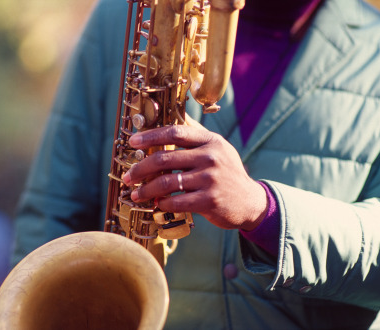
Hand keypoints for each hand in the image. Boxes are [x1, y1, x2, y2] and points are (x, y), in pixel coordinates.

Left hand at [122, 116, 267, 230]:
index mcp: (210, 141)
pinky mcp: (210, 201)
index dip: (150, 136)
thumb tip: (174, 113)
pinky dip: (162, 204)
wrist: (251, 202)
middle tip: (128, 177)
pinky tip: (156, 205)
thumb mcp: (218, 148)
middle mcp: (211, 157)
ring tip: (136, 195)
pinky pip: (176, 202)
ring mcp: (211, 179)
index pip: (175, 132)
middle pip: (164, 159)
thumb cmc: (227, 174)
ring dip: (146, 190)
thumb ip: (196, 134)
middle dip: (140, 168)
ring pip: (166, 183)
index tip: (133, 141)